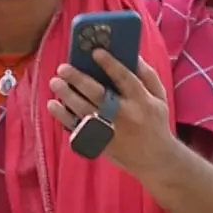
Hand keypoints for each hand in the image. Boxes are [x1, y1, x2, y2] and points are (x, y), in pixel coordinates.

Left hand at [47, 49, 173, 173]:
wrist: (155, 161)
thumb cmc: (156, 122)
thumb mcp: (159, 97)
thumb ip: (147, 75)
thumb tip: (131, 53)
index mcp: (142, 101)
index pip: (125, 78)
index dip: (110, 64)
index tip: (95, 52)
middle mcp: (125, 116)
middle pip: (98, 94)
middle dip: (79, 79)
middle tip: (63, 68)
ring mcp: (110, 131)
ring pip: (84, 111)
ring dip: (67, 96)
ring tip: (55, 82)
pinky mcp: (99, 143)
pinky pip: (78, 129)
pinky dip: (63, 117)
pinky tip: (53, 105)